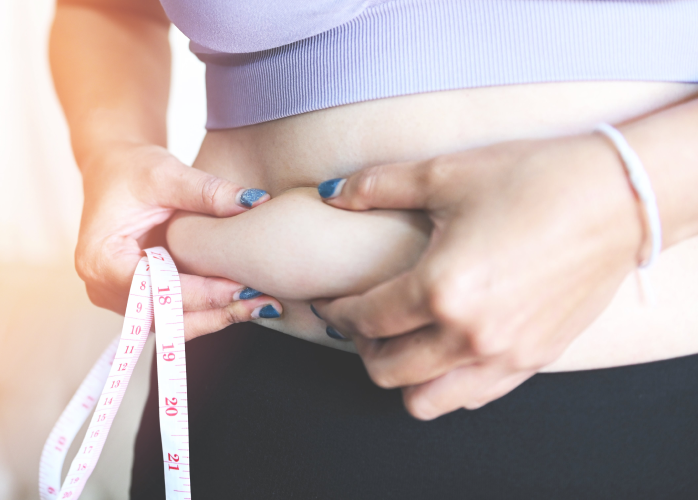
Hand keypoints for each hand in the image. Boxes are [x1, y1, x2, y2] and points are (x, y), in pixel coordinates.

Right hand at [77, 143, 281, 338]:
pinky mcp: (135, 300)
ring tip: (258, 305)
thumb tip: (255, 203)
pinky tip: (240, 301)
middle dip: (213, 312)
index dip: (200, 293)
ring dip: (213, 317)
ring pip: (170, 325)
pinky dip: (205, 310)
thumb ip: (208, 191)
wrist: (113, 170)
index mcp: (101, 259)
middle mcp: (102, 287)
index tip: (240, 287)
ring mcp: (117, 298)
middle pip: (163, 317)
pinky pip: (171, 316)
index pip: (154, 290)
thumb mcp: (168, 173)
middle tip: (260, 303)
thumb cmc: (132, 169)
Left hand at [312, 134, 642, 418]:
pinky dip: (448, 383)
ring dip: (403, 376)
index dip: (336, 312)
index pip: (365, 320)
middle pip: (387, 370)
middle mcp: (469, 334)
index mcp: (439, 290)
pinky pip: (475, 396)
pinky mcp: (535, 360)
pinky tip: (447, 347)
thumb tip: (330, 190)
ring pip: (428, 400)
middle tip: (362, 320)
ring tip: (402, 341)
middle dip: (362, 348)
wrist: (618, 197)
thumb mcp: (446, 173)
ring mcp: (505, 355)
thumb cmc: (534, 179)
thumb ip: (378, 185)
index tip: (330, 301)